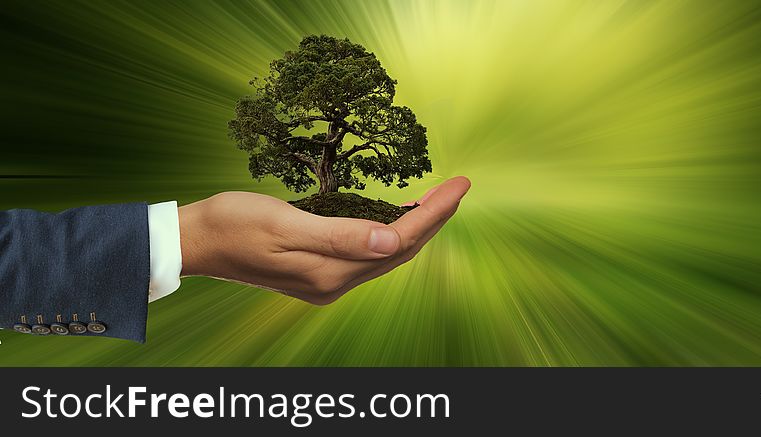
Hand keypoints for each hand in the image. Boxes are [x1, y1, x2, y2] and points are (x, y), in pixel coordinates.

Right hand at [177, 176, 470, 303]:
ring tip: (439, 198)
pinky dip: (391, 233)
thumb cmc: (234, 224)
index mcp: (330, 272)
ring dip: (416, 226)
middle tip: (459, 186)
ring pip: (387, 254)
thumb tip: (393, 241)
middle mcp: (335, 282)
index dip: (434, 213)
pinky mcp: (319, 273)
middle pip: (400, 251)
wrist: (197, 241)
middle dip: (434, 218)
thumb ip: (340, 235)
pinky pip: (369, 254)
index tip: (460, 185)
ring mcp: (327, 281)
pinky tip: (397, 215)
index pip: (399, 241)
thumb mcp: (285, 223)